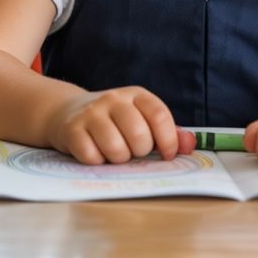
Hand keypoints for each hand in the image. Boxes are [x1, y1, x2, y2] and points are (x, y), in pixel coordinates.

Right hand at [44, 85, 194, 164]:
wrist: (67, 112)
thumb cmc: (113, 121)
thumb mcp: (141, 119)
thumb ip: (167, 133)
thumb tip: (190, 145)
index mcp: (136, 95)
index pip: (159, 115)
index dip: (168, 140)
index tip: (166, 155)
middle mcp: (114, 99)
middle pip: (138, 136)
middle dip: (139, 152)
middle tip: (132, 151)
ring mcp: (91, 112)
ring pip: (116, 149)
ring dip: (118, 160)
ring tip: (113, 152)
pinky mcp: (72, 129)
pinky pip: (92, 157)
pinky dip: (96, 162)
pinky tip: (94, 152)